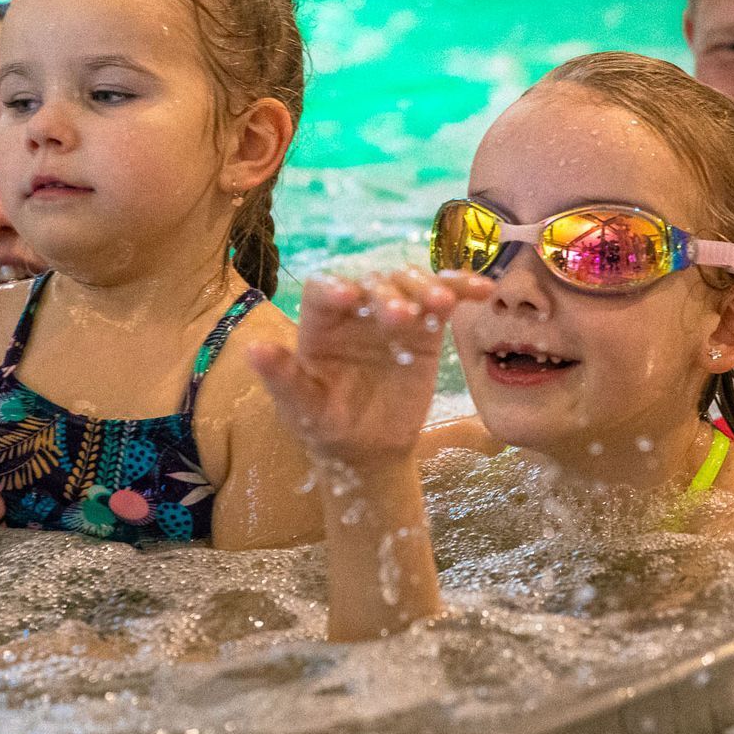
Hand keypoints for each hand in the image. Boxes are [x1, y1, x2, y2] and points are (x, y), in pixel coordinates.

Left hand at [247, 269, 492, 470]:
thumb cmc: (326, 427)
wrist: (368, 450)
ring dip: (426, 287)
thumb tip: (252, 350)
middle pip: (371, 283)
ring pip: (409, 284)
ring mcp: (392, 314)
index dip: (333, 287)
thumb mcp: (302, 409)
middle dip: (386, 294)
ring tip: (441, 304)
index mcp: (319, 323)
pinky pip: (443, 300)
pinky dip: (462, 289)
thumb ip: (282, 378)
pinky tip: (482, 289)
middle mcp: (355, 309)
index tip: (346, 296)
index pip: (322, 291)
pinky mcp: (425, 326)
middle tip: (399, 317)